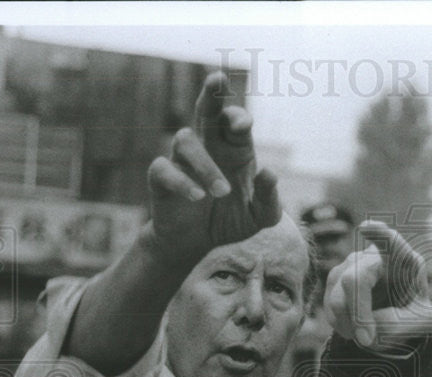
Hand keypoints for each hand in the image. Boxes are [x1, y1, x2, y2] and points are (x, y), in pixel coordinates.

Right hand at [145, 71, 280, 265]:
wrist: (199, 242)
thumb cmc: (233, 221)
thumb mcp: (261, 216)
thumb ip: (269, 199)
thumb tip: (269, 172)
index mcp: (235, 150)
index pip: (235, 122)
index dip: (238, 118)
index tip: (243, 125)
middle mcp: (208, 147)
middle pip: (206, 110)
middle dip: (211, 93)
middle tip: (217, 78)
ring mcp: (182, 159)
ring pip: (185, 140)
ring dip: (205, 165)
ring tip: (222, 192)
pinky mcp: (161, 178)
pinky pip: (164, 169)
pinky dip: (182, 182)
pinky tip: (198, 197)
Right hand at [324, 221, 431, 349]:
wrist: (396, 315)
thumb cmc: (412, 312)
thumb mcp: (419, 323)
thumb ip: (397, 326)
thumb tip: (364, 331)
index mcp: (404, 261)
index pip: (392, 243)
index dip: (379, 235)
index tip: (367, 228)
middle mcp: (376, 257)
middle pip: (354, 280)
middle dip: (358, 313)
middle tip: (367, 339)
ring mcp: (352, 264)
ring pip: (339, 298)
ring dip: (351, 323)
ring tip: (367, 332)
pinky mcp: (335, 277)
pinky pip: (330, 306)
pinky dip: (342, 323)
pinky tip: (355, 324)